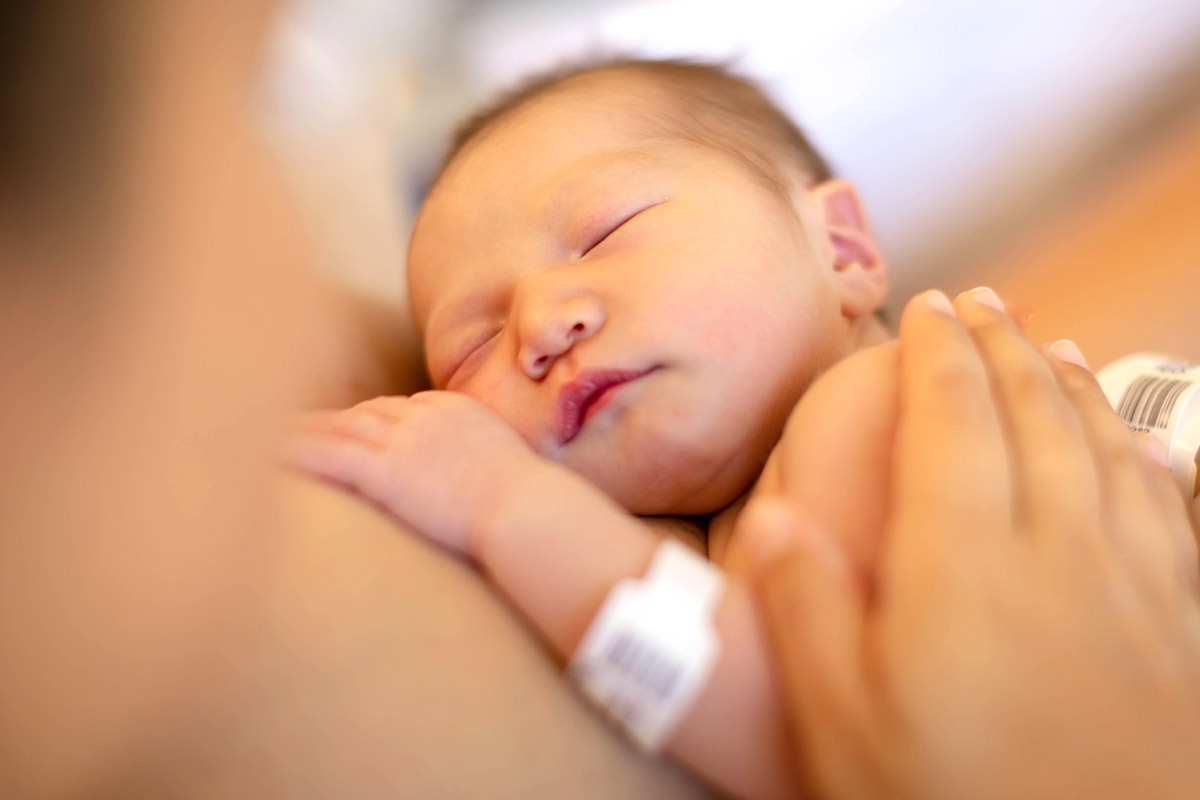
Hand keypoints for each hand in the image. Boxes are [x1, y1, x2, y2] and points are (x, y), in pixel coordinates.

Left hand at [284, 391, 541, 556]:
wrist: (528, 510)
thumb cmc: (532, 505)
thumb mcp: (514, 470)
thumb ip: (491, 469)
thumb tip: (495, 490)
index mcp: (455, 411)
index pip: (403, 407)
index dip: (373, 418)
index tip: (354, 429)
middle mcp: (424, 417)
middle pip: (366, 411)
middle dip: (334, 419)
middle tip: (300, 427)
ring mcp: (402, 440)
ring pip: (339, 426)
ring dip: (303, 430)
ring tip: (269, 436)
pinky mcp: (385, 470)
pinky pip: (328, 454)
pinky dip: (296, 451)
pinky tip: (268, 455)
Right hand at [744, 288, 1199, 799]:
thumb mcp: (846, 726)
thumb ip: (806, 612)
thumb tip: (774, 518)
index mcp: (965, 560)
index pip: (953, 417)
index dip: (938, 351)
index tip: (926, 305)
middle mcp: (1056, 548)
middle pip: (1033, 411)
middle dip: (1004, 344)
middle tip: (982, 300)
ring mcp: (1130, 584)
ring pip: (1103, 446)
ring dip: (1072, 383)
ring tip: (1051, 342)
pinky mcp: (1179, 627)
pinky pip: (1166, 508)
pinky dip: (1146, 455)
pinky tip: (1140, 442)